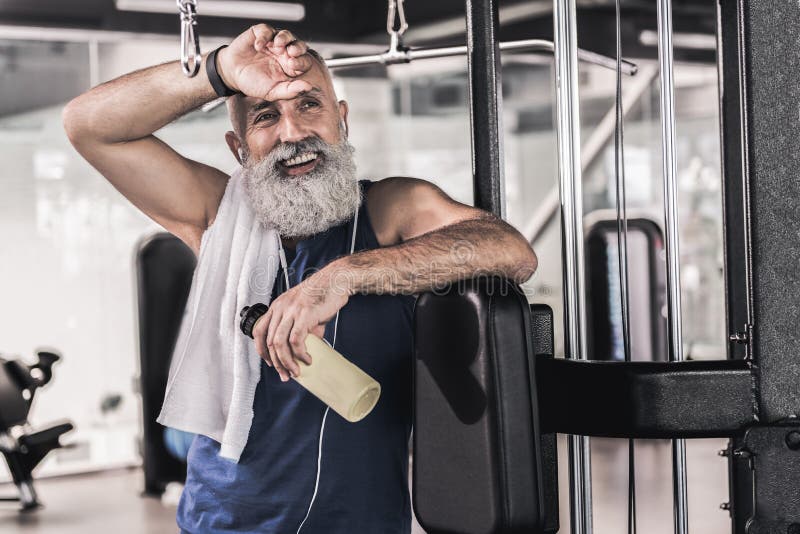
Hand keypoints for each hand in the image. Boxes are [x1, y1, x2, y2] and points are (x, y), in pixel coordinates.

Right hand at [216, 24, 314, 100]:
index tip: (293, 66)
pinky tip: (258, 46)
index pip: (304, 62)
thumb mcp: (272, 92)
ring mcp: (273, 42)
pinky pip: (266, 30)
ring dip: (284, 38)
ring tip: (277, 45)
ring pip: (286, 34)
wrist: (232, 75)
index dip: (302, 62)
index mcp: (291, 67)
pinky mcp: (260, 34)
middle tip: (291, 52)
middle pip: (299, 45)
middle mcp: (285, 53)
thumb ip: (290, 91)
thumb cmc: (254, 83)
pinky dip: (264, 37)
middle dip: (297, 47)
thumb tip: (308, 88)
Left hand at [251, 267, 350, 381]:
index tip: (271, 363)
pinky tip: (307, 359)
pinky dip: (300, 354)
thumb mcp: (305, 312)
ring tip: (296, 371)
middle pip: (269, 341)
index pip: (259, 331)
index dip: (262, 350)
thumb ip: (302, 329)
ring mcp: (291, 311)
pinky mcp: (304, 315)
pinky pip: (296, 340)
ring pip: (279, 343)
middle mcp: (280, 308)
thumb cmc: (322, 295)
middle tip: (286, 374)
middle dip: (276, 363)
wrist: (336, 281)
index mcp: (277, 307)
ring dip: (286, 362)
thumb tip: (305, 349)